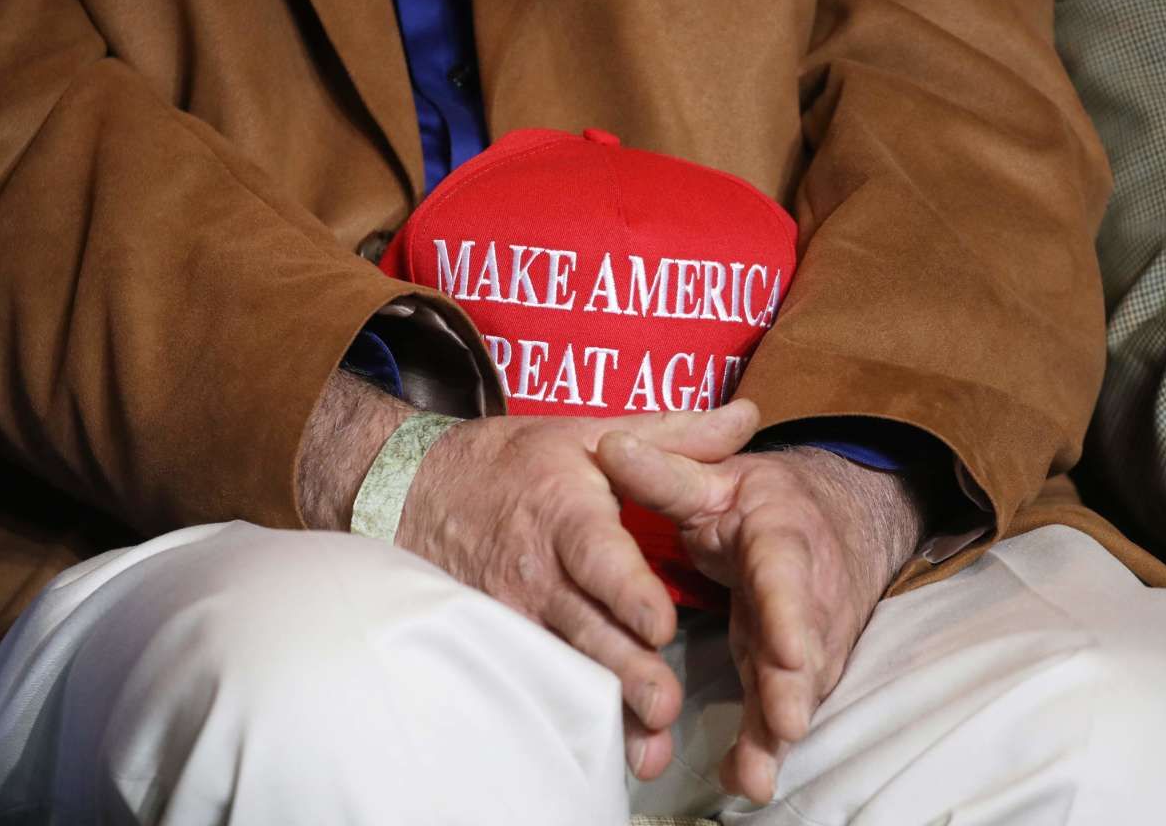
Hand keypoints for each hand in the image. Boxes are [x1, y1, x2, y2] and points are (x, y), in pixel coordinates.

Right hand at [401, 400, 760, 778]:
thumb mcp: (589, 434)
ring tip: (649, 748)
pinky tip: (604, 748)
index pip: (595, 555)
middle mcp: (537, 569)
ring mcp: (514, 612)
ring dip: (606, 709)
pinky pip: (539, 678)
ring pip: (564, 665)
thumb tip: (747, 416)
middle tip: (666, 705)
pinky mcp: (501, 640)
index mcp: (565, 511)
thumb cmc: (515, 463)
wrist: (418, 490)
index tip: (660, 623)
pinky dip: (570, 713)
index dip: (625, 591)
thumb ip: (675, 434)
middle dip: (627, 670)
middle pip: (586, 627)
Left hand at [597, 440, 924, 803]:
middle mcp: (806, 593)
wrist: (837, 521)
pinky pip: (782, 709)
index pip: (786, 575)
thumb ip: (664, 472)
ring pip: (797, 687)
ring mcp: (807, 636)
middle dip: (794, 688)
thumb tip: (609, 447)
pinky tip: (745, 780)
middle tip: (786, 726)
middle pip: (804, 645)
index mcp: (782, 537)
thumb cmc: (765, 500)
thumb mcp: (716, 478)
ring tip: (756, 776)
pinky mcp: (797, 669)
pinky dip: (765, 746)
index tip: (784, 650)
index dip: (789, 614)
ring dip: (779, 731)